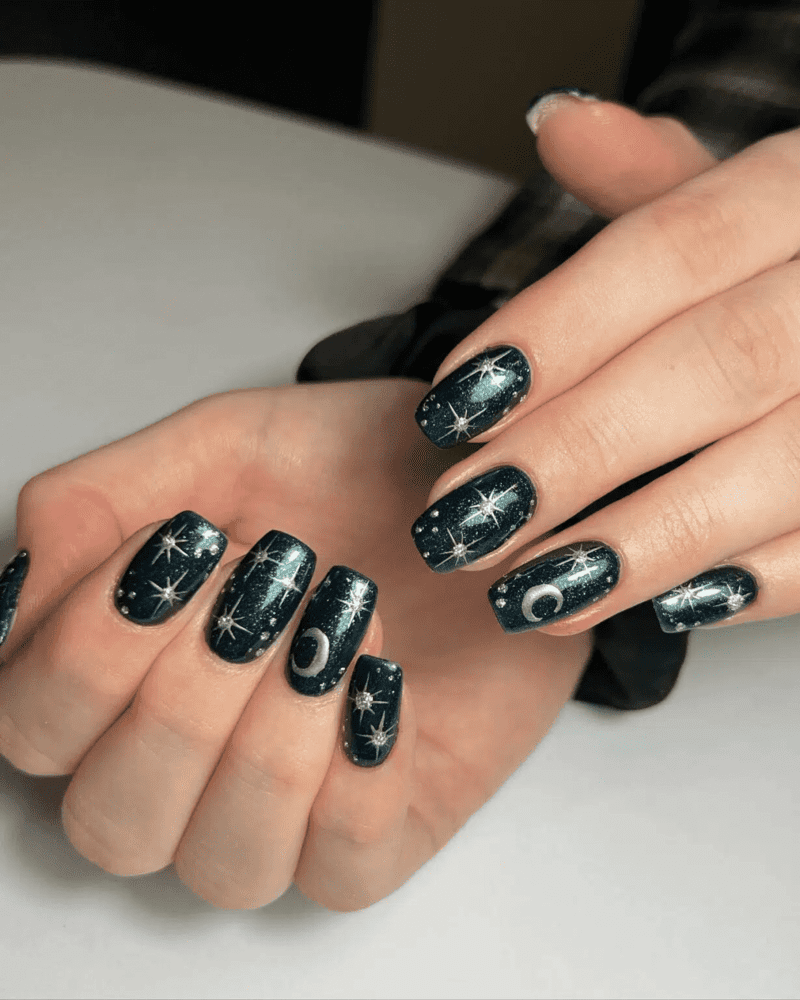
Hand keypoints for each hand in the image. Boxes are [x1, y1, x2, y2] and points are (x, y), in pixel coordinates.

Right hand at [0, 382, 590, 909]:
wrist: (483, 483)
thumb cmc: (348, 468)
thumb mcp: (217, 447)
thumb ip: (96, 503)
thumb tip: (23, 590)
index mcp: (124, 678)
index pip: (33, 726)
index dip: (93, 645)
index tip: (186, 544)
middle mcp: (187, 767)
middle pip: (115, 819)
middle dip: (189, 693)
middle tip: (269, 578)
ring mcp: (287, 811)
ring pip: (224, 862)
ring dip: (277, 729)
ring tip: (340, 612)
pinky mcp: (385, 828)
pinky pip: (343, 868)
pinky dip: (361, 767)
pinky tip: (385, 673)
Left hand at [412, 96, 799, 637]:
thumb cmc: (788, 271)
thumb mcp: (734, 205)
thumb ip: (648, 183)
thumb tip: (560, 121)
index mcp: (797, 200)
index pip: (669, 251)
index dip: (552, 332)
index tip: (452, 406)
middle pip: (716, 363)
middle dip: (576, 447)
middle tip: (464, 514)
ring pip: (776, 465)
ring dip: (643, 539)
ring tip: (529, 590)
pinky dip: (752, 581)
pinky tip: (661, 607)